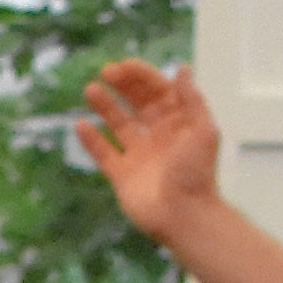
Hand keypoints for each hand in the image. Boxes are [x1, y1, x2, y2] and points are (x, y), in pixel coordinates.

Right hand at [72, 57, 220, 237]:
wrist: (184, 216)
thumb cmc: (196, 173)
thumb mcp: (202, 130)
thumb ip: (191, 99)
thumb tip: (181, 68)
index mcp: (178, 122)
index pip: (158, 91)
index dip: (141, 76)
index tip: (123, 66)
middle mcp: (158, 135)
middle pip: (138, 103)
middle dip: (122, 85)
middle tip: (105, 72)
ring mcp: (139, 155)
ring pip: (119, 124)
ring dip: (105, 105)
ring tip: (90, 89)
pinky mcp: (122, 176)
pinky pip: (104, 153)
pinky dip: (92, 140)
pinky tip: (80, 124)